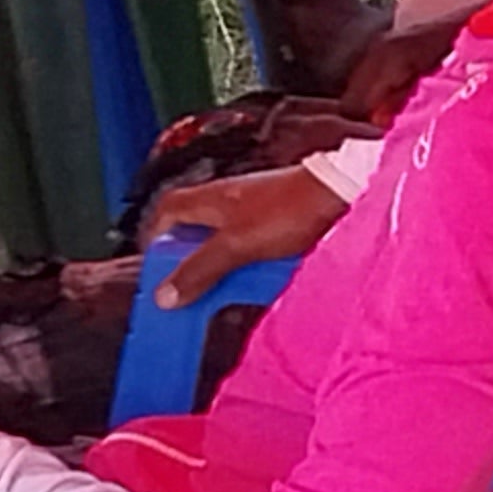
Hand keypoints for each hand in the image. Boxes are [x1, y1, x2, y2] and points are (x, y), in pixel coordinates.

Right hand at [142, 161, 349, 306]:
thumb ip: (200, 270)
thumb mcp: (235, 246)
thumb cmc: (287, 211)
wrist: (339, 196)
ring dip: (219, 266)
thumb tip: (164, 295)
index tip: (153, 268)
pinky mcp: (276, 223)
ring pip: (223, 241)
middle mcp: (227, 201)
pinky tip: (254, 282)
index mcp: (208, 198)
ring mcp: (253, 211)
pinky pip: (250, 248)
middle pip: (193, 229)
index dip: (155, 237)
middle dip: (187, 258)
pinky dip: (247, 265)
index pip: (166, 211)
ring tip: (219, 293)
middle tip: (185, 288)